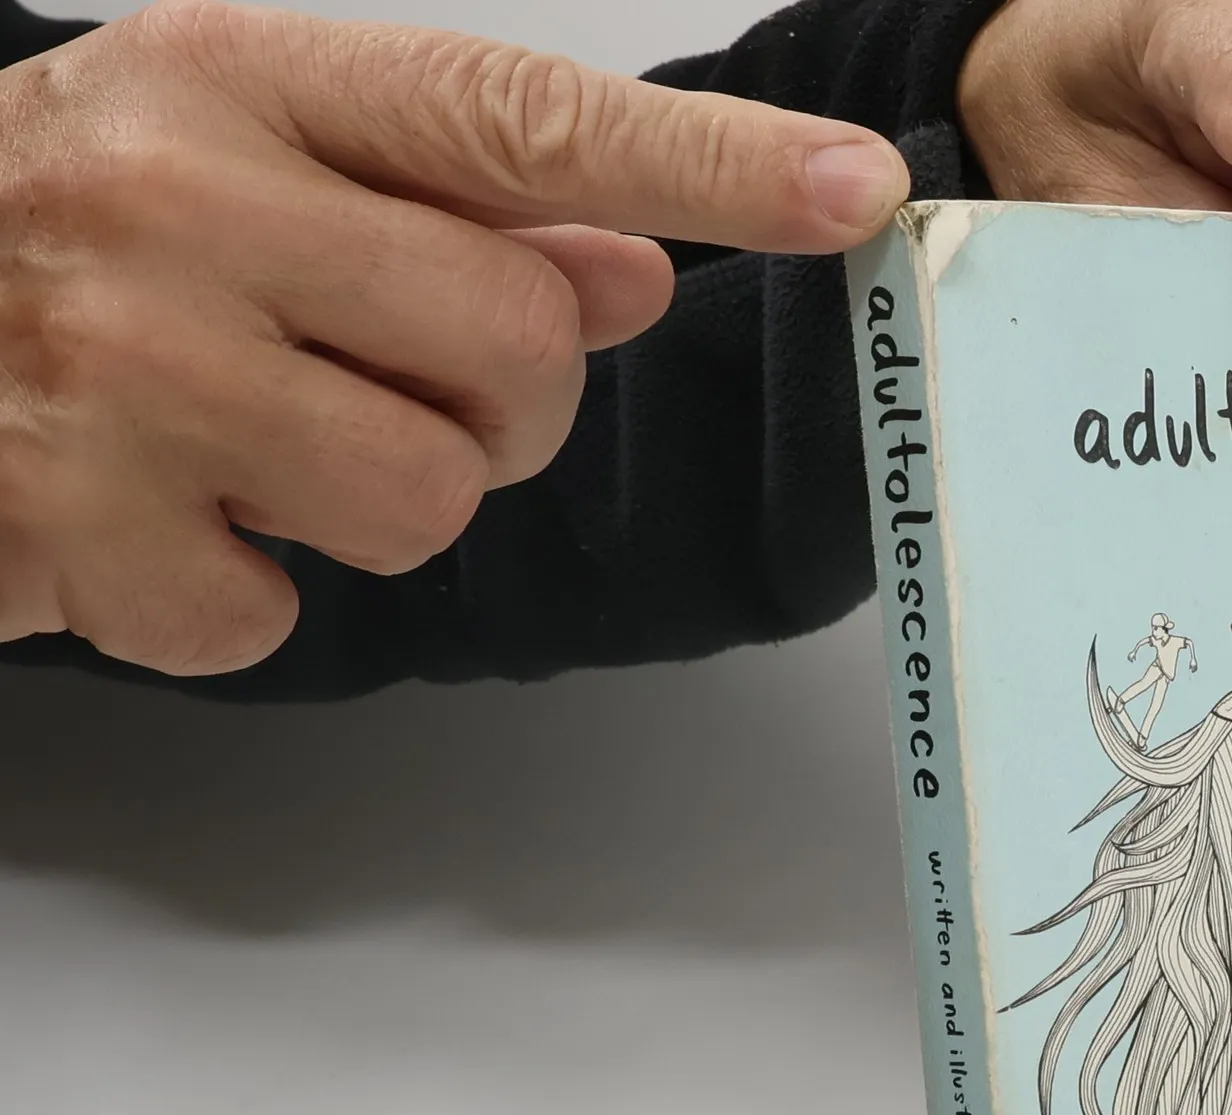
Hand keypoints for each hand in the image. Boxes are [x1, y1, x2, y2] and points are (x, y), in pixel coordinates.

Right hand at [0, 0, 908, 672]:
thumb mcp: (235, 169)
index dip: (711, 166)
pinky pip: (286, 614)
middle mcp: (183, 199)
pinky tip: (163, 523)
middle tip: (380, 389)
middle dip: (501, 406)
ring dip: (379, 507)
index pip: (523, 119)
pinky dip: (243, 599)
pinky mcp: (84, 526)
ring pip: (433, 495)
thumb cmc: (56, 240)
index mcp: (241, 87)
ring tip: (255, 455)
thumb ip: (447, 216)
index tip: (855, 192)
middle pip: (523, 343)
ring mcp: (127, 364)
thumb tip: (633, 266)